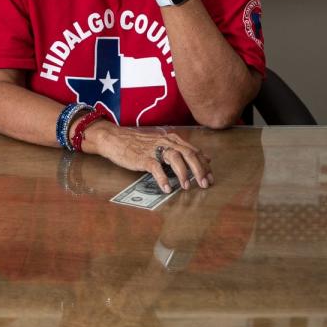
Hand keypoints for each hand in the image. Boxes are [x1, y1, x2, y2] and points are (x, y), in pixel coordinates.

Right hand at [84, 122, 211, 190]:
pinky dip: (163, 178)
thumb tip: (204, 158)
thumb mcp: (162, 143)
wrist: (115, 138)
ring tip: (186, 187)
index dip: (204, 165)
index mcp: (172, 139)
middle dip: (199, 170)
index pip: (194, 151)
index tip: (211, 178)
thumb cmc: (139, 143)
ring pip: (175, 158)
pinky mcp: (143, 157)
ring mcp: (154, 149)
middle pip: (188, 154)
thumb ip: (182, 150)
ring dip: (183, 173)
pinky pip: (156, 167)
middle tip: (205, 184)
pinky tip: (167, 188)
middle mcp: (166, 142)